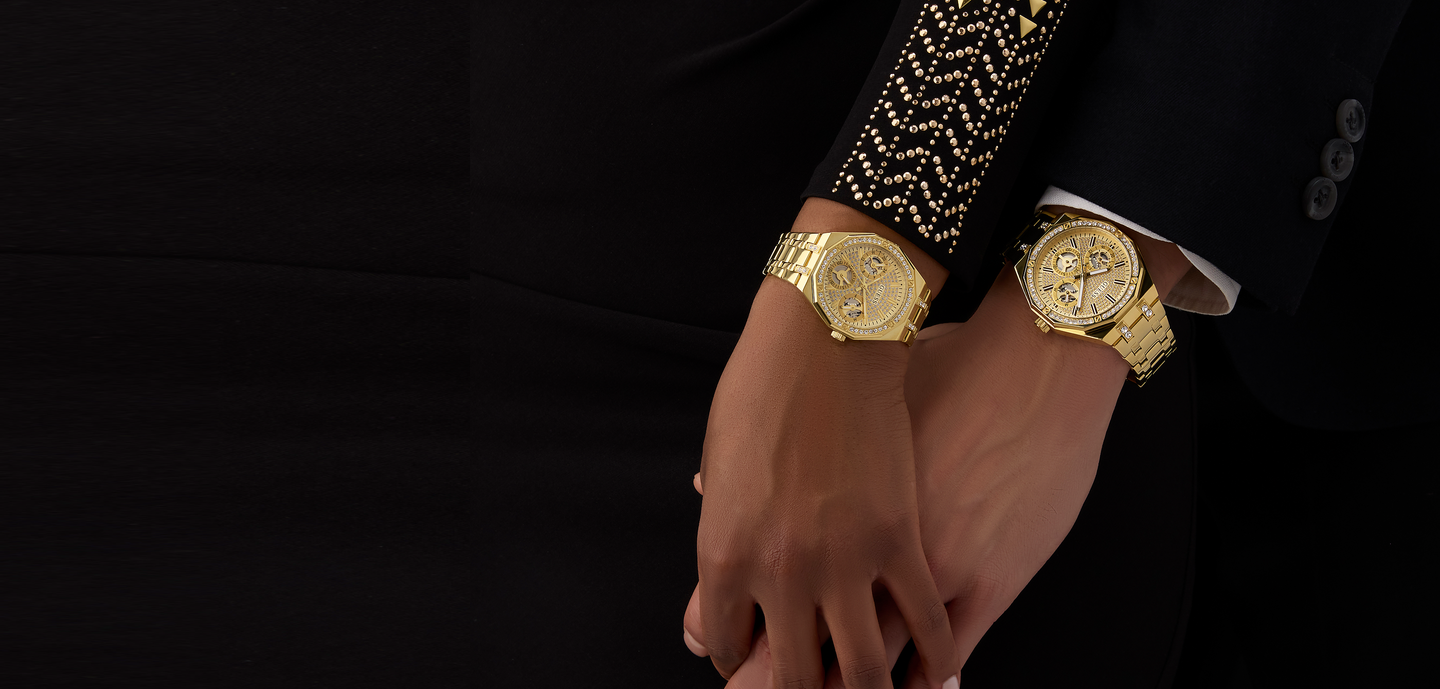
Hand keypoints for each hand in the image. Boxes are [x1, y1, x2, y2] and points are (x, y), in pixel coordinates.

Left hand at [686, 199, 958, 688]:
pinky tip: (933, 666)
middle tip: (816, 685)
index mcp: (724, 555)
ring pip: (861, 672)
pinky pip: (925, 626)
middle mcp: (780, 574)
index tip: (754, 662)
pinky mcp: (905, 543)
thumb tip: (703, 579)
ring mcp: (845, 564)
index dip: (740, 663)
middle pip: (791, 679)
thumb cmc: (767, 387)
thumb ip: (717, 529)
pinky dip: (932, 656)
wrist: (829, 337)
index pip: (725, 645)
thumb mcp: (719, 463)